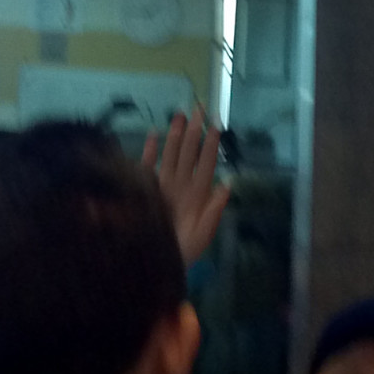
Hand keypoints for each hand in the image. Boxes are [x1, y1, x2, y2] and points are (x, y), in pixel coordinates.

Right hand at [144, 105, 230, 267]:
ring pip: (171, 155)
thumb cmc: (182, 253)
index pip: (206, 164)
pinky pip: (147, 166)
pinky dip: (150, 150)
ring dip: (176, 136)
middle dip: (195, 131)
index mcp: (197, 196)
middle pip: (189, 154)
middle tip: (199, 107)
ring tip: (180, 115)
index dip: (211, 145)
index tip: (217, 125)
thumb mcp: (203, 235)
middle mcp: (181, 186)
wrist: (156, 266)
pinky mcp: (145, 190)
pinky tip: (153, 134)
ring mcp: (163, 186)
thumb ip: (214, 210)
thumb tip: (228, 184)